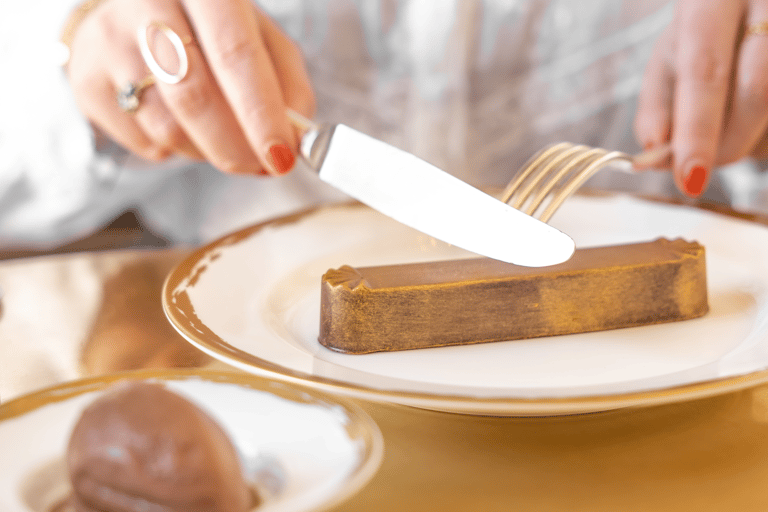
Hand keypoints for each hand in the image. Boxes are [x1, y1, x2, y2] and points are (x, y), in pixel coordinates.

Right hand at [66, 0, 313, 174]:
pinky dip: (178, 151)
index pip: (235, 55)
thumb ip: (287, 82)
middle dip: (237, 147)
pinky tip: (184, 125)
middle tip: (263, 167)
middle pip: (195, 96)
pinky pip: (146, 144)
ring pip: (169, 128)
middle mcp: (147, 4)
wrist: (129, 15)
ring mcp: (108, 44)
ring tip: (225, 140)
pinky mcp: (88, 83)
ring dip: (210, 152)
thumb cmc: (208, 29)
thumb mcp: (258, 36)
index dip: (261, 113)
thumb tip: (297, 136)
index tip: (282, 156)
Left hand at [634, 0, 767, 196]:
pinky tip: (754, 122)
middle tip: (697, 172)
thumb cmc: (707, 32)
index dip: (697, 131)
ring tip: (728, 126)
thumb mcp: (670, 58)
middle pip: (755, 91)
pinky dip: (765, 136)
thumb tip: (654, 153)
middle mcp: (765, 6)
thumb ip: (656, 107)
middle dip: (724, 146)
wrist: (752, 3)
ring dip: (749, 141)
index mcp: (712, 3)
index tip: (689, 177)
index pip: (705, 72)